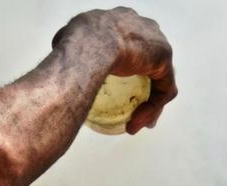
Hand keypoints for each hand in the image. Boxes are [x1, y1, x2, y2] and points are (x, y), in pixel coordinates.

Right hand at [57, 8, 176, 133]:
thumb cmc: (74, 44)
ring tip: (132, 124)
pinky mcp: (164, 58)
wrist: (88, 46)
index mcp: (121, 20)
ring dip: (148, 105)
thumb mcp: (65, 40)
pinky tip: (136, 123)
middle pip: (149, 60)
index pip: (130, 42)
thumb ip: (69, 47)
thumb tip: (62, 60)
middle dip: (144, 85)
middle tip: (131, 109)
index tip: (116, 83)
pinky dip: (152, 109)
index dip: (127, 65)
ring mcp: (156, 41)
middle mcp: (143, 26)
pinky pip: (163, 89)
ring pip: (159, 79)